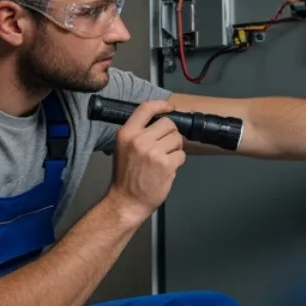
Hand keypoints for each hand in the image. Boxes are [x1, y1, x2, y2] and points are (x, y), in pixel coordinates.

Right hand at [107, 100, 185, 223]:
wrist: (127, 201)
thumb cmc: (126, 176)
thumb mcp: (124, 147)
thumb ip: (139, 133)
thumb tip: (160, 122)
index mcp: (126, 134)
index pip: (146, 109)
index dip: (161, 105)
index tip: (170, 107)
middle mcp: (139, 140)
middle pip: (168, 124)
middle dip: (171, 134)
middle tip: (165, 146)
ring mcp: (154, 152)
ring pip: (177, 139)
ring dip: (175, 148)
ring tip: (163, 159)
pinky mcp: (166, 165)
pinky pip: (181, 155)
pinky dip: (177, 162)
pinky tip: (166, 169)